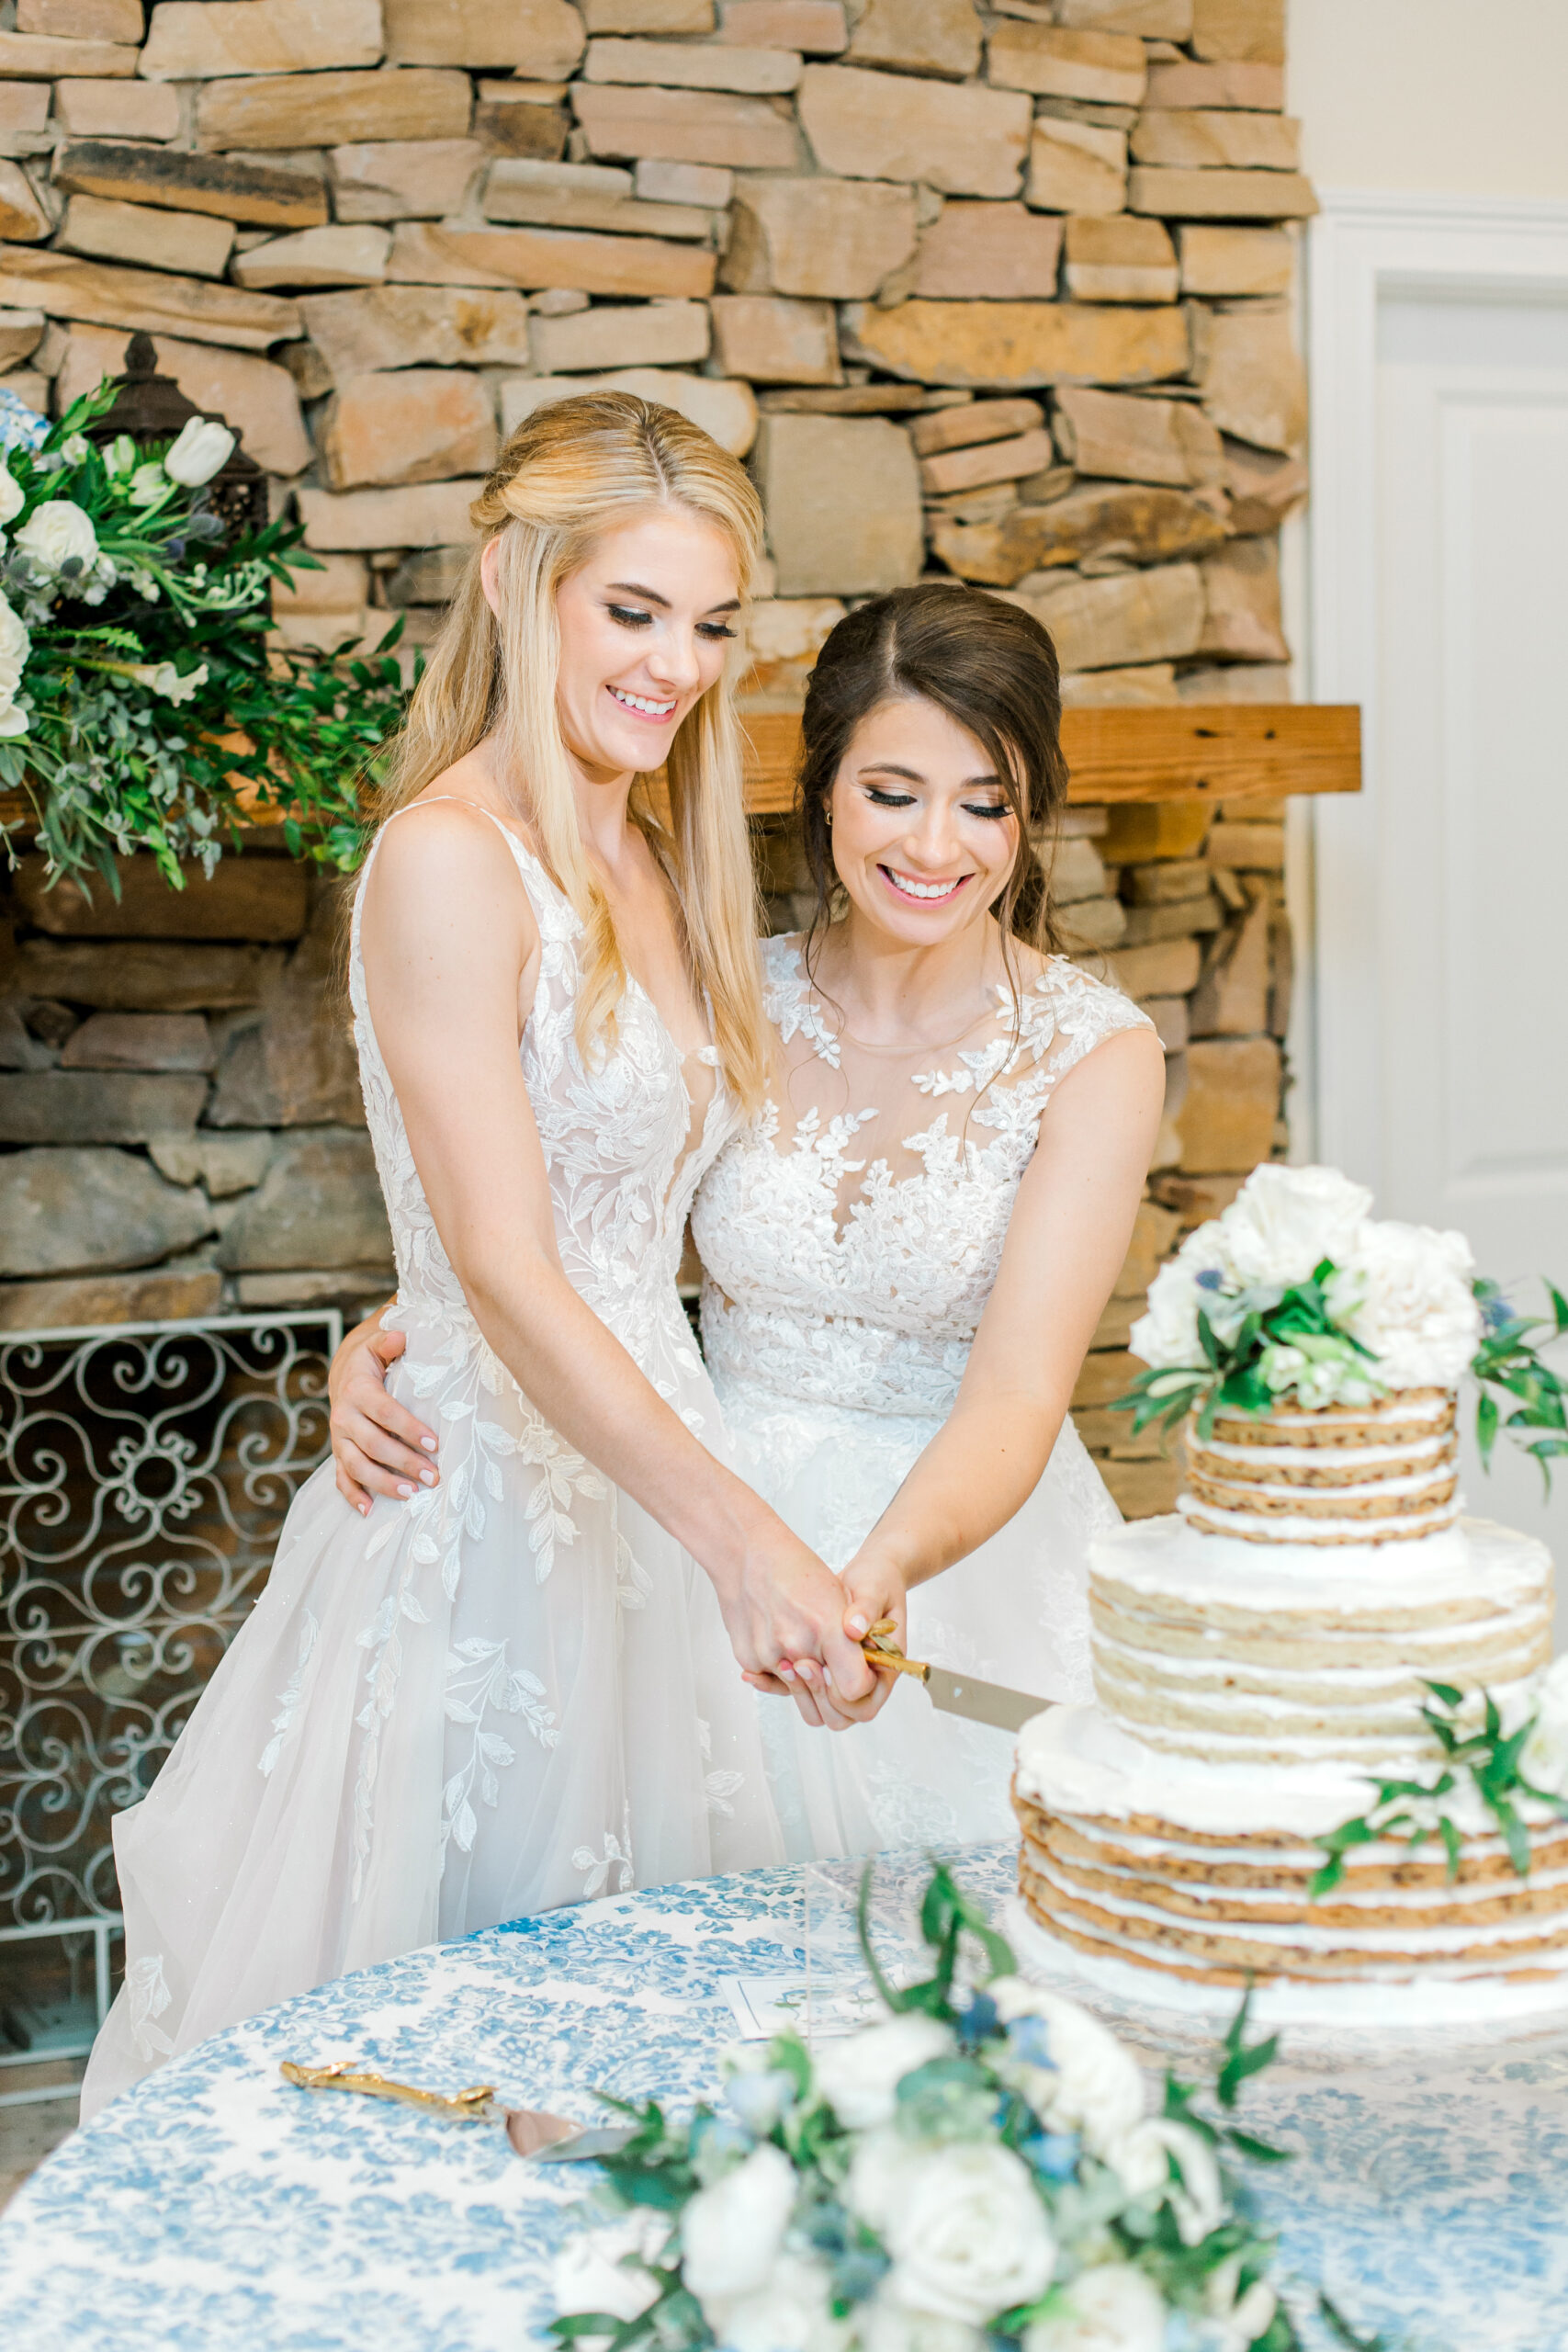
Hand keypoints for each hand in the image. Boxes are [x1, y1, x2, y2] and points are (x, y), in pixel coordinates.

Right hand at [328, 1315, 439, 1513]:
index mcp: (357, 1390)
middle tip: (433, 1476)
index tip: (434, 1444)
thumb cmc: (372, 1359)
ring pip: (356, 1465)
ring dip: (382, 1483)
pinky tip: (369, 1511)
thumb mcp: (378, 1344)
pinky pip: (341, 1477)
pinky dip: (352, 1496)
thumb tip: (399, 1337)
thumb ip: (388, 1342)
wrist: (344, 1371)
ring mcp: (339, 1437)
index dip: (409, 1429)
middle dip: (404, 1462)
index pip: (385, 1412)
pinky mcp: (339, 1452)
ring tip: (411, 1494)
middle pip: (373, 1444)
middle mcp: (344, 1416)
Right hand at [717, 1527, 876, 1732]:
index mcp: (828, 1628)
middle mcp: (797, 1647)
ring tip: (807, 1652)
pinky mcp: (748, 1660)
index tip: (858, 1672)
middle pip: (827, 1703)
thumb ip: (854, 1642)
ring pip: (799, 1696)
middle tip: (833, 1670)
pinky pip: (774, 1683)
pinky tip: (783, 1643)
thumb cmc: (798, 1571)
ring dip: (806, 1683)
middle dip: (835, 1693)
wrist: (747, 1555)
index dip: (860, 1684)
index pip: (855, 1689)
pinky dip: (781, 1671)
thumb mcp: (839, 1598)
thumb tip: (862, 1679)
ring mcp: (769, 1656)